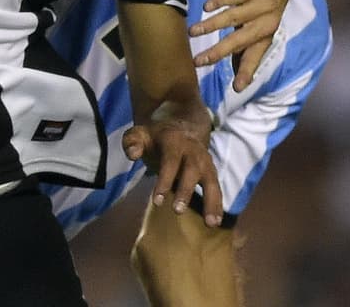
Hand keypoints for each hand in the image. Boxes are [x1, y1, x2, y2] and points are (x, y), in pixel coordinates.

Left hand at [123, 103, 221, 227]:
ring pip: (211, 180)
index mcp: (174, 141)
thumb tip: (132, 154)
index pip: (169, 161)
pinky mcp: (211, 173)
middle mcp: (193, 151)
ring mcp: (205, 162)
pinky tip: (215, 223)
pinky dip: (218, 205)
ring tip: (211, 223)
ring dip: (212, 202)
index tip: (157, 202)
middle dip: (186, 191)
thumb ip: (132, 142)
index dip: (164, 181)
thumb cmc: (155, 138)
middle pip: (192, 170)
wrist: (181, 126)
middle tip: (177, 211)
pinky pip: (216, 189)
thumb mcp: (140, 134)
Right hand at [189, 0, 290, 90]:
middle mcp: (267, 21)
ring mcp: (263, 3)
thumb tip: (235, 75)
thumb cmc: (262, 3)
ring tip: (192, 32)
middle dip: (219, 52)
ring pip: (234, 17)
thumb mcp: (256, 26)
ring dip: (212, 26)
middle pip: (241, 40)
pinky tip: (206, 7)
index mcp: (266, 34)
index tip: (237, 88)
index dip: (246, 71)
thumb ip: (245, 48)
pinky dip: (220, 1)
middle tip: (198, 61)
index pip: (255, 56)